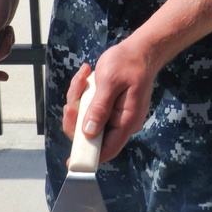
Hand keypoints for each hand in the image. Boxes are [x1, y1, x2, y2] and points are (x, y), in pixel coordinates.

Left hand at [61, 39, 157, 162]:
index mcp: (127, 120)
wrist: (141, 50)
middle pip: (91, 135)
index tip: (71, 161)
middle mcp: (122, 122)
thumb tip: (89, 132)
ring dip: (77, 99)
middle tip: (73, 96)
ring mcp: (115, 116)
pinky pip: (89, 108)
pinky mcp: (108, 107)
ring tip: (83, 77)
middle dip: (76, 116)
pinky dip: (82, 94)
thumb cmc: (129, 62)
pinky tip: (86, 76)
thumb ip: (99, 107)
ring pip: (86, 119)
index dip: (89, 157)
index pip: (107, 149)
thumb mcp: (110, 81)